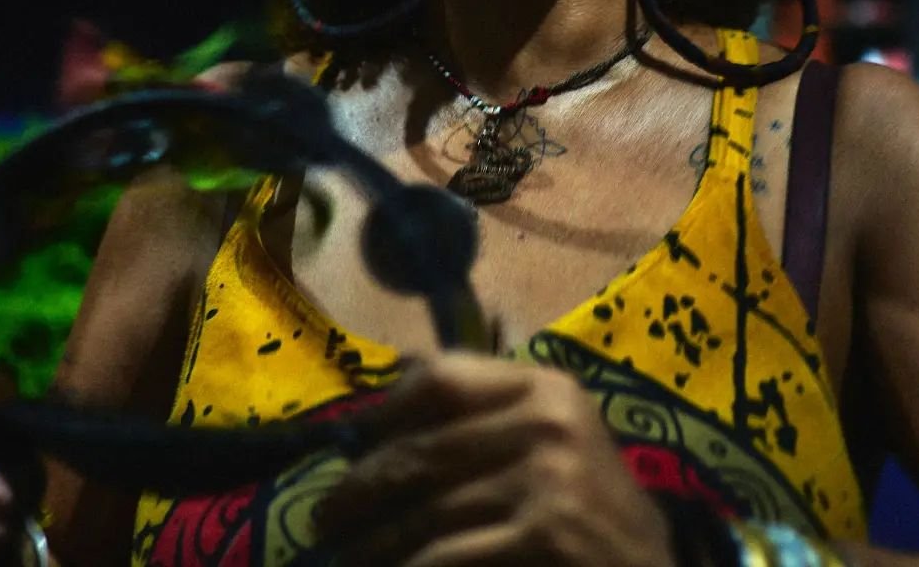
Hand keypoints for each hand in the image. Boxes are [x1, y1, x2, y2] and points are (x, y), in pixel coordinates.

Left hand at [318, 353, 676, 565]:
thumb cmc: (591, 511)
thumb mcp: (553, 444)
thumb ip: (485, 412)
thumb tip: (402, 371)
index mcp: (546, 388)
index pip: (441, 379)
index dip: (386, 413)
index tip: (354, 445)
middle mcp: (547, 423)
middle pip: (420, 450)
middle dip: (361, 491)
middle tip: (326, 517)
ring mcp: (548, 481)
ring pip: (424, 513)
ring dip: (374, 545)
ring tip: (349, 559)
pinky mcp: (543, 536)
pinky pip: (443, 558)